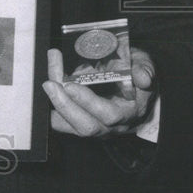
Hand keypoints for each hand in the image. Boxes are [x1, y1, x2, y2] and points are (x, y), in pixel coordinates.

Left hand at [42, 47, 156, 136]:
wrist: (136, 90)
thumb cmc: (136, 76)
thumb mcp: (144, 66)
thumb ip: (144, 69)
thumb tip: (143, 77)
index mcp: (129, 112)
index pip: (109, 114)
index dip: (88, 101)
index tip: (71, 84)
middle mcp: (111, 125)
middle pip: (86, 126)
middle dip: (65, 105)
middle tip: (50, 83)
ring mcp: (96, 127)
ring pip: (72, 126)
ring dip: (56, 105)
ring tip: (48, 83)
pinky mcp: (81, 124)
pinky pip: (63, 124)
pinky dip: (51, 111)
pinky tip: (47, 92)